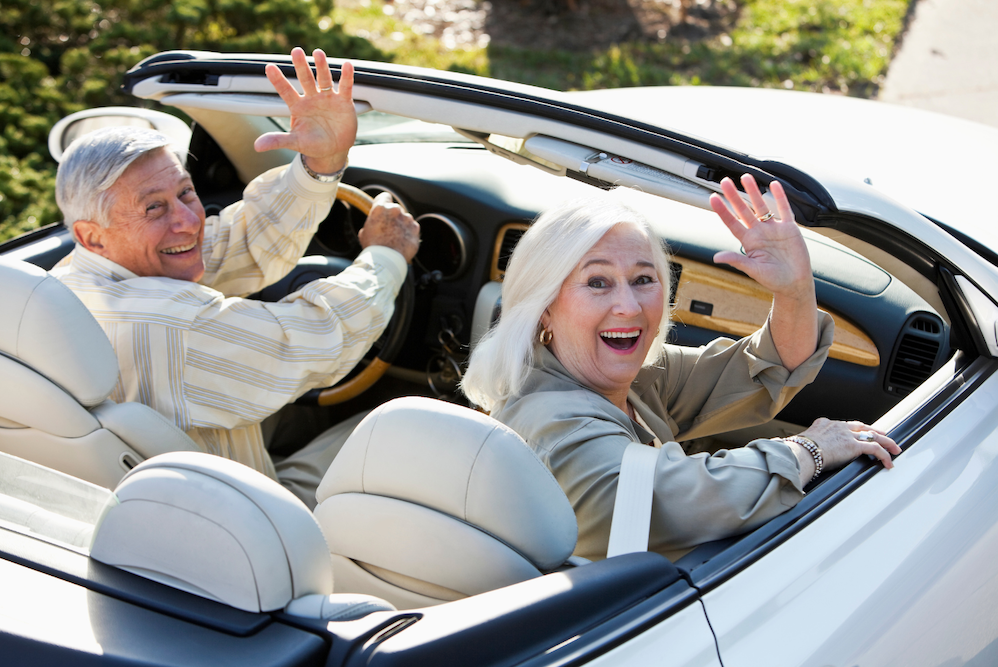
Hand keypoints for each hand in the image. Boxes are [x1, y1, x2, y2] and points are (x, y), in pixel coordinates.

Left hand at [254, 48, 357, 174]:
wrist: (333, 151)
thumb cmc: (312, 145)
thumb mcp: (295, 143)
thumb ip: (277, 140)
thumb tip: (257, 146)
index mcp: (298, 106)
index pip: (285, 90)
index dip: (277, 80)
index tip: (269, 67)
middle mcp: (312, 98)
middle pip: (305, 79)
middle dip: (300, 66)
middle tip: (296, 51)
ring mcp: (328, 98)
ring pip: (324, 79)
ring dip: (321, 66)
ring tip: (318, 53)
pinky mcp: (343, 102)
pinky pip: (345, 87)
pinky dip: (347, 77)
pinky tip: (347, 65)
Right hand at [358, 192, 420, 262]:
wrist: (387, 259)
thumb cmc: (373, 247)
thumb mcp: (365, 232)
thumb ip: (372, 222)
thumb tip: (374, 224)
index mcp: (381, 208)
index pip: (385, 196)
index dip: (383, 203)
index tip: (383, 210)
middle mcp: (395, 210)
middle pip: (395, 209)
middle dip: (393, 216)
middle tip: (388, 229)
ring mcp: (407, 219)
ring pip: (405, 218)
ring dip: (401, 225)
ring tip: (395, 238)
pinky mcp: (415, 228)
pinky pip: (412, 227)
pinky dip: (409, 233)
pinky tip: (402, 242)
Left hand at [711, 174, 818, 370]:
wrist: (794, 283)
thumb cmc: (773, 280)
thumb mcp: (753, 270)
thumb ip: (736, 260)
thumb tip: (716, 258)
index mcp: (749, 242)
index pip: (732, 223)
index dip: (722, 211)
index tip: (712, 198)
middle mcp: (759, 233)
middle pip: (744, 210)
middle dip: (734, 196)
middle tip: (724, 181)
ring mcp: (774, 229)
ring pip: (761, 206)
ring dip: (753, 192)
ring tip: (745, 177)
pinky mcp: (789, 229)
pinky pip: (784, 209)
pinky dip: (780, 197)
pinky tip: (774, 185)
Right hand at [790, 418, 900, 485]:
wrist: (801, 452)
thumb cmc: (798, 450)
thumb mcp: (804, 443)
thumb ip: (810, 445)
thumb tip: (805, 454)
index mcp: (824, 423)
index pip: (845, 424)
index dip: (856, 428)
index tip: (860, 432)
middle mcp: (838, 426)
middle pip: (862, 426)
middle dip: (875, 431)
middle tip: (884, 435)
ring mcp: (847, 435)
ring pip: (872, 436)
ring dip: (886, 443)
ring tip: (895, 449)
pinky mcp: (854, 445)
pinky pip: (875, 449)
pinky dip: (884, 455)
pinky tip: (889, 462)